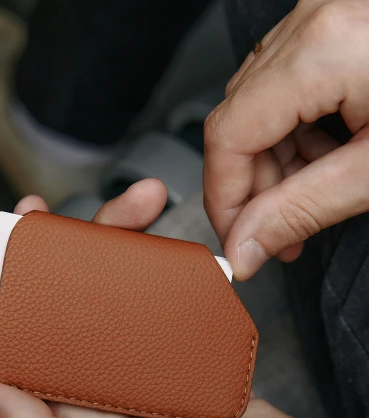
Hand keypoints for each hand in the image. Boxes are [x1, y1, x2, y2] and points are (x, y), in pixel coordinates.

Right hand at [204, 0, 368, 277]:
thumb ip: (302, 210)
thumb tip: (243, 248)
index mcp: (325, 49)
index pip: (228, 134)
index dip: (223, 198)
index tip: (236, 242)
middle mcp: (316, 18)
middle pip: (240, 117)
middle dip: (252, 185)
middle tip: (279, 235)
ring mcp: (326, 14)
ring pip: (261, 102)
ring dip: (276, 161)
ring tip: (313, 197)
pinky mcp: (342, 22)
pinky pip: (290, 82)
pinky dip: (299, 130)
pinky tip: (329, 157)